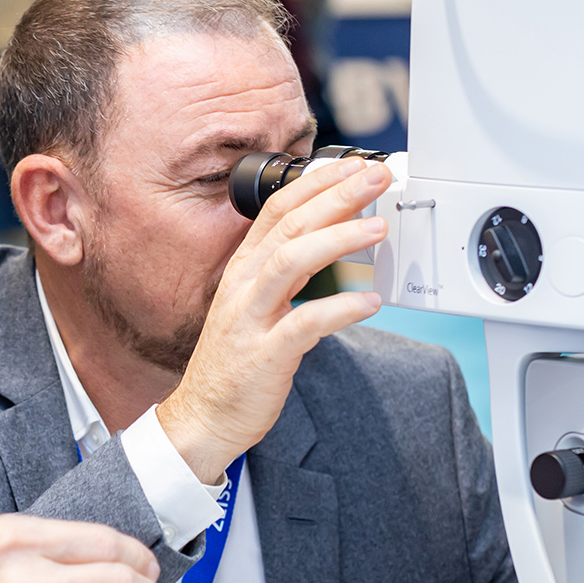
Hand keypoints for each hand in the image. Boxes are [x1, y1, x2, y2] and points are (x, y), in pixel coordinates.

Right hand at [156, 157, 390, 482]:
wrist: (206, 417)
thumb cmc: (239, 360)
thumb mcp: (260, 303)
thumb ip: (290, 270)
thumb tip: (333, 236)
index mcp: (243, 268)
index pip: (278, 208)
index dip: (316, 182)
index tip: (353, 165)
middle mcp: (243, 285)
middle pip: (289, 225)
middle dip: (335, 195)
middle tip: (376, 178)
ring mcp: (251, 318)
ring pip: (290, 261)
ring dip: (337, 239)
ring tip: (377, 227)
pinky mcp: (264, 354)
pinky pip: (304, 323)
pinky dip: (339, 309)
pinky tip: (369, 302)